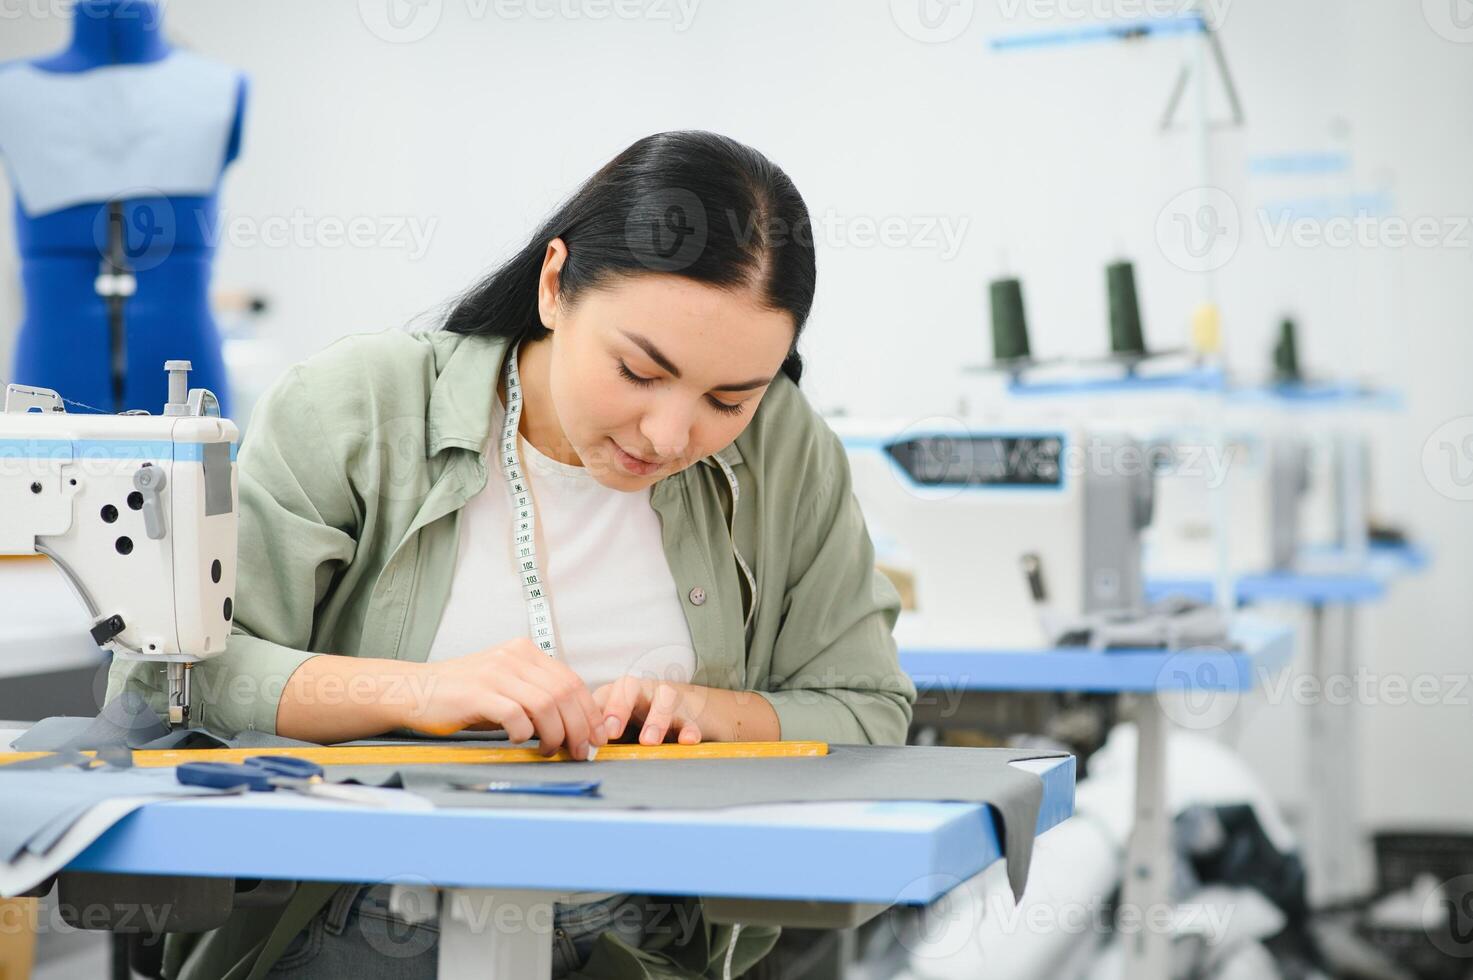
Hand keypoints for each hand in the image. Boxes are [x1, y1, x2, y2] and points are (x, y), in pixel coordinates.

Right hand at [404, 638, 607, 759]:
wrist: (415, 690)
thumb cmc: (464, 695)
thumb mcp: (506, 685)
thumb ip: (536, 696)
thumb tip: (576, 726)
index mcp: (525, 652)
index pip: (571, 680)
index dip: (589, 711)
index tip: (597, 735)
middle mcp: (514, 657)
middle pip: (564, 693)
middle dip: (579, 727)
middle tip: (580, 751)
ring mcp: (495, 673)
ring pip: (546, 705)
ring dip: (555, 734)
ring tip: (550, 750)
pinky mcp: (477, 693)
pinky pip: (516, 715)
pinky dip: (525, 733)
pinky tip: (519, 741)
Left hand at [594, 677, 711, 745]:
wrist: (685, 712)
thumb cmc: (641, 721)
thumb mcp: (619, 726)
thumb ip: (597, 736)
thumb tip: (568, 751)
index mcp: (619, 694)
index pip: (603, 694)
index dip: (596, 712)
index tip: (592, 735)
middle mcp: (643, 692)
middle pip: (629, 686)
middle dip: (619, 707)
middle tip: (612, 733)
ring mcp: (668, 700)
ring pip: (664, 697)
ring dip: (655, 718)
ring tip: (648, 742)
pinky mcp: (690, 715)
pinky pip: (691, 719)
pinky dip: (689, 729)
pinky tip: (687, 741)